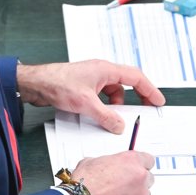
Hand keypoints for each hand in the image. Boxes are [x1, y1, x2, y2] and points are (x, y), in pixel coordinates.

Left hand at [17, 60, 165, 132]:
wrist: (37, 83)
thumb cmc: (58, 83)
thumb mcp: (86, 104)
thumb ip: (105, 116)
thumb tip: (119, 125)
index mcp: (106, 69)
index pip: (136, 77)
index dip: (149, 89)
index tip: (158, 101)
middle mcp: (101, 72)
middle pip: (126, 84)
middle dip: (136, 98)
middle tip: (144, 111)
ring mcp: (93, 79)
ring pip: (113, 93)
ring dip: (116, 106)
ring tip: (114, 119)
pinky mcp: (84, 87)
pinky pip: (102, 97)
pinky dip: (104, 107)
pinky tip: (100, 116)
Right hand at [72, 151, 154, 194]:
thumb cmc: (85, 183)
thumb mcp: (92, 161)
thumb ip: (107, 161)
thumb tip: (107, 165)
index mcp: (131, 161)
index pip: (148, 160)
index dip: (140, 165)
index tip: (136, 168)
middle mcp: (139, 176)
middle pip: (148, 177)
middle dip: (138, 180)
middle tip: (124, 183)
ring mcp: (140, 194)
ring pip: (145, 193)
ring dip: (136, 193)